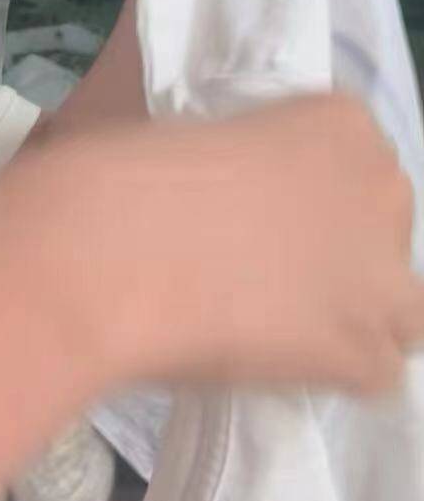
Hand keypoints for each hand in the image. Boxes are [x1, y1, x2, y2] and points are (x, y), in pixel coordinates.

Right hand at [10, 91, 422, 397]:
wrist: (106, 252)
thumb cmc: (125, 178)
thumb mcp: (191, 141)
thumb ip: (239, 171)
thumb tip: (227, 208)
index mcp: (341, 122)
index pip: (352, 166)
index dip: (303, 200)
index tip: (254, 217)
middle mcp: (383, 188)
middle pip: (381, 232)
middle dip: (334, 256)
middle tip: (260, 275)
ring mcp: (384, 275)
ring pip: (401, 312)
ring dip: (352, 321)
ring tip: (279, 332)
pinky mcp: (364, 352)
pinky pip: (373, 375)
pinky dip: (330, 377)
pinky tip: (272, 370)